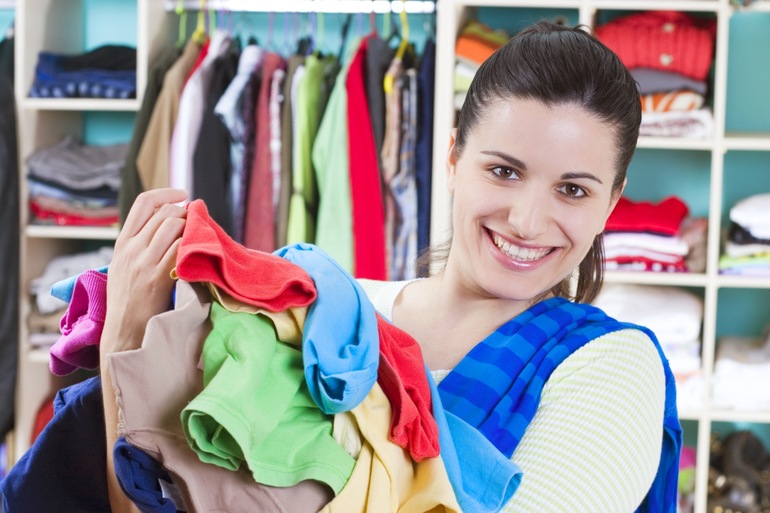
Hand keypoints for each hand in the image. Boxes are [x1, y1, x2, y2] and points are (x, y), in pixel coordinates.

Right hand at [101, 188, 187, 355]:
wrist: (124, 333)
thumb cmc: (129, 303)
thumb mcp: (125, 268)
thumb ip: (140, 246)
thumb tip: (170, 227)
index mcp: (122, 243)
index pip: (143, 203)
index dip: (166, 193)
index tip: (183, 194)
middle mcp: (131, 248)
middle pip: (165, 213)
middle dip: (186, 214)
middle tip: (197, 224)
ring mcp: (144, 262)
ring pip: (174, 227)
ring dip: (192, 229)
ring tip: (199, 240)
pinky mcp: (158, 277)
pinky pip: (181, 249)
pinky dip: (193, 246)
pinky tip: (198, 254)